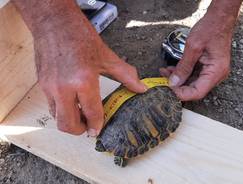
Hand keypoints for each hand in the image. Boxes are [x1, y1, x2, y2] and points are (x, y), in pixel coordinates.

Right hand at [35, 16, 145, 135]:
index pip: (91, 114)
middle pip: (68, 125)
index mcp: (84, 81)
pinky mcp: (42, 84)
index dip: (97, 126)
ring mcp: (50, 87)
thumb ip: (126, 75)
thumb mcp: (107, 56)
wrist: (54, 23)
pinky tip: (71, 101)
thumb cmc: (80, 37)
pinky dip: (62, 109)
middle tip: (89, 126)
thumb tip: (141, 88)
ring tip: (81, 113)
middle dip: (80, 130)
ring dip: (70, 120)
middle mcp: (64, 88)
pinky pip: (51, 106)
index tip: (98, 130)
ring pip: (57, 118)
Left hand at [160, 10, 233, 100]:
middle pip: (194, 89)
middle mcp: (215, 75)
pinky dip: (182, 73)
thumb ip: (183, 67)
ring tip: (165, 72)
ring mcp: (212, 72)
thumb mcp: (193, 48)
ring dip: (177, 79)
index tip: (168, 88)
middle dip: (177, 86)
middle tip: (163, 79)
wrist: (219, 19)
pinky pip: (193, 75)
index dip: (181, 94)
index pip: (197, 92)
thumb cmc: (210, 29)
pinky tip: (171, 69)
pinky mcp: (207, 68)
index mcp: (215, 72)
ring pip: (192, 83)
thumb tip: (173, 83)